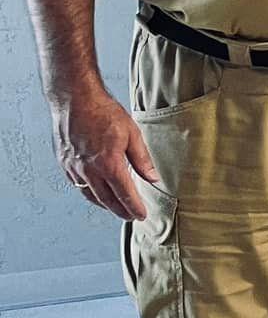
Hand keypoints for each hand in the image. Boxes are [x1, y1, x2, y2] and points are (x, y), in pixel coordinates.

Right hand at [52, 86, 156, 219]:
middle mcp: (89, 170)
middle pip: (106, 200)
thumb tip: (152, 177)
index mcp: (108, 163)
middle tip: (131, 217)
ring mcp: (74, 168)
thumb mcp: (132, 133)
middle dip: (120, 211)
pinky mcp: (64, 164)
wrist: (75, 100)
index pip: (124, 194)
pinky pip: (78, 185)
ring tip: (116, 209)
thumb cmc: (104, 112)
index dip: (134, 207)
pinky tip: (97, 192)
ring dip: (105, 205)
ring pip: (90, 195)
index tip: (141, 215)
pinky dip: (89, 193)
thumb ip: (142, 159)